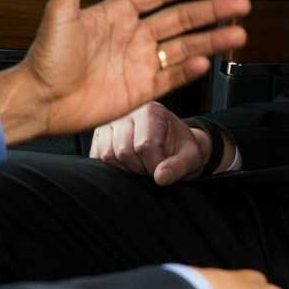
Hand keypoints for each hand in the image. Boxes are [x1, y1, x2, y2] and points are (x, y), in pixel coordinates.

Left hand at [0, 0, 249, 144]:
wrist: (40, 101)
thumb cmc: (46, 57)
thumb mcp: (61, 10)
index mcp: (117, 13)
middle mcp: (133, 36)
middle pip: (181, 18)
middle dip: (212, 10)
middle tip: (240, 3)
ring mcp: (139, 63)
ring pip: (184, 47)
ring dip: (211, 39)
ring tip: (238, 33)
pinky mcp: (140, 90)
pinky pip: (172, 77)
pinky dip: (191, 69)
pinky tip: (207, 60)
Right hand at [89, 102, 230, 184]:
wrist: (173, 143)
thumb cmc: (181, 149)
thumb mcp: (192, 157)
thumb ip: (179, 166)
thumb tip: (160, 178)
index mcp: (152, 110)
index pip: (145, 145)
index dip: (155, 165)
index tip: (164, 169)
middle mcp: (127, 111)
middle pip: (124, 151)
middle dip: (140, 168)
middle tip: (152, 168)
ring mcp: (110, 121)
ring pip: (108, 155)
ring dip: (125, 169)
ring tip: (141, 165)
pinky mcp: (99, 134)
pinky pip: (97, 156)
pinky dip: (112, 167)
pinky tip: (128, 164)